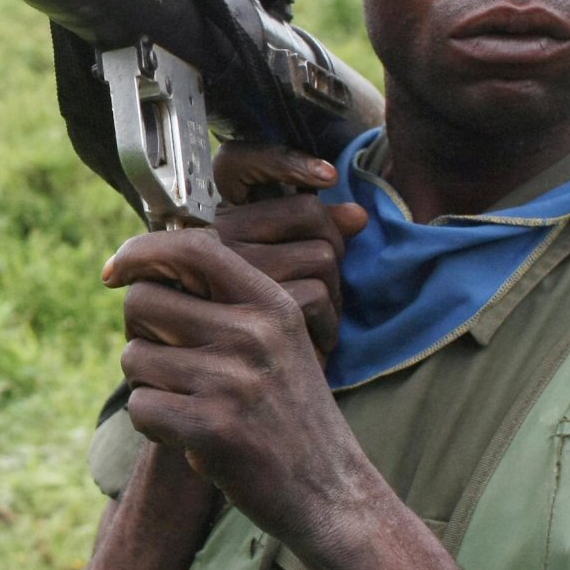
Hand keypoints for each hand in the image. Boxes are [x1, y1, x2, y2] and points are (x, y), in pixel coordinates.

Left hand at [105, 225, 380, 552]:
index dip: (140, 252)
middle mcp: (254, 333)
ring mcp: (233, 380)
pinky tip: (187, 435)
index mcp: (272, 303)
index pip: (192, 247)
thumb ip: (225, 302)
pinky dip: (151, 424)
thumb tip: (143, 269)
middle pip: (143, 302)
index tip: (113, 272)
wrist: (330, 491)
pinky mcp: (212, 427)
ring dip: (147, 384)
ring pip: (133, 357)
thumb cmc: (288, 413)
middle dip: (139, 333)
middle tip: (167, 364)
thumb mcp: (278, 341)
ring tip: (188, 404)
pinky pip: (139, 406)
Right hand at [209, 142, 369, 356]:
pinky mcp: (252, 312)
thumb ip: (309, 238)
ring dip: (333, 293)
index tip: (325, 177)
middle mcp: (214, 242)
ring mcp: (231, 275)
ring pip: (322, 254)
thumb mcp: (279, 282)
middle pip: (306, 212)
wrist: (235, 410)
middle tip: (322, 287)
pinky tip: (313, 344)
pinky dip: (328, 325)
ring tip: (313, 321)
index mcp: (212, 228)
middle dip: (332, 248)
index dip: (283, 159)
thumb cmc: (253, 343)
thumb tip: (358, 215)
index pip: (239, 163)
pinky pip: (318, 296)